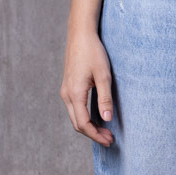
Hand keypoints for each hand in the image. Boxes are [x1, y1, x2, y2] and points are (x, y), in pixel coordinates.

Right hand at [61, 28, 114, 146]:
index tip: (109, 140)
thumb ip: (105, 99)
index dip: (96, 135)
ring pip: (75, 117)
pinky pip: (74, 108)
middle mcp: (66, 95)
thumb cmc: (93, 52)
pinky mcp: (68, 87)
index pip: (83, 124)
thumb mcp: (103, 75)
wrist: (80, 34)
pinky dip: (85, 117)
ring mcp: (65, 91)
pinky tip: (97, 117)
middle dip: (93, 134)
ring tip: (105, 131)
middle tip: (109, 139)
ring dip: (89, 126)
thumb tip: (106, 119)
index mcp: (75, 93)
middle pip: (77, 124)